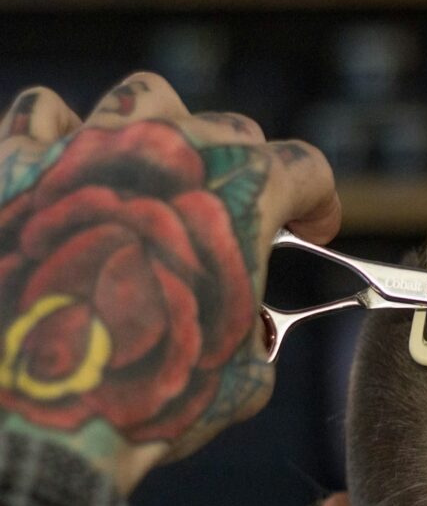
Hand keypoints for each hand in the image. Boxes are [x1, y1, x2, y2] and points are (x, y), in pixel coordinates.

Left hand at [0, 73, 340, 492]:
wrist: (34, 407)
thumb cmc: (143, 396)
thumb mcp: (239, 379)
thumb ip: (257, 334)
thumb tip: (252, 335)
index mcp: (243, 195)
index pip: (305, 169)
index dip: (318, 202)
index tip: (312, 229)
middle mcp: (171, 151)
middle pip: (231, 131)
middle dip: (242, 174)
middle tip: (229, 225)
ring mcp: (89, 146)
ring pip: (146, 99)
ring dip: (162, 134)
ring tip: (152, 178)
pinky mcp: (16, 162)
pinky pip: (43, 113)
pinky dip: (63, 136)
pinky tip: (67, 171)